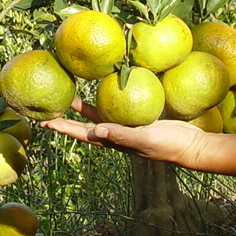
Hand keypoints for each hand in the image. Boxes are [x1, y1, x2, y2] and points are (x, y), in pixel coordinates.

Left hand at [42, 97, 206, 166]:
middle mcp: (116, 135)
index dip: (64, 128)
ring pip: (99, 115)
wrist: (190, 145)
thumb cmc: (168, 146)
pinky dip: (107, 100)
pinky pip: (117, 107)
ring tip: (69, 96)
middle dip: (67, 118)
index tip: (45, 121)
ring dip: (83, 109)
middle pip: (85, 125)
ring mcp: (126, 127)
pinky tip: (106, 89)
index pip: (82, 135)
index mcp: (113, 142)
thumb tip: (97, 131)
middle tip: (50, 108)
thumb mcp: (145, 140)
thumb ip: (122, 136)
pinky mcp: (137, 119)